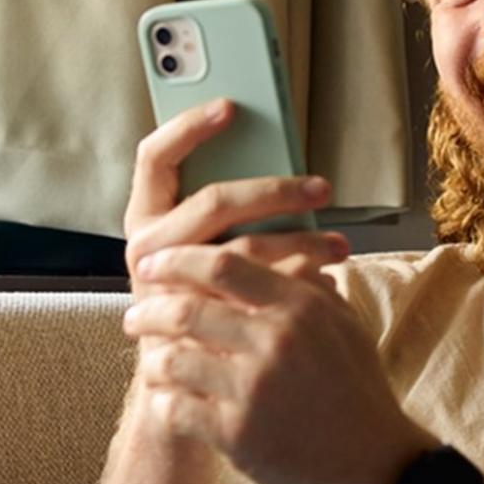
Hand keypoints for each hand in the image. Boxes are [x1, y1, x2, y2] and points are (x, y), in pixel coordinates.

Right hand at [123, 99, 350, 299]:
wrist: (181, 376)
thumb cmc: (200, 293)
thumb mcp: (202, 240)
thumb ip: (224, 204)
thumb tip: (275, 153)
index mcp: (145, 215)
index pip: (154, 156)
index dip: (188, 128)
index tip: (229, 106)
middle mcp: (148, 247)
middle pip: (214, 200)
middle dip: (275, 190)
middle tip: (321, 188)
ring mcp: (169, 284)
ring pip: (243, 248)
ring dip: (301, 240)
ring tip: (338, 244)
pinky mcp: (197, 319)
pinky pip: (255, 290)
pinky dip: (295, 280)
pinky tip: (323, 280)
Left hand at [123, 242, 432, 483]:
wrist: (375, 465)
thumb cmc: (359, 392)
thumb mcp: (345, 326)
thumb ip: (311, 287)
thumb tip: (286, 252)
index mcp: (300, 307)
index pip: (223, 265)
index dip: (177, 261)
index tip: (152, 264)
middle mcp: (274, 342)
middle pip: (186, 310)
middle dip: (148, 311)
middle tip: (134, 316)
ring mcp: (253, 390)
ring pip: (172, 360)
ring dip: (151, 361)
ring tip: (149, 363)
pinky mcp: (238, 435)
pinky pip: (176, 409)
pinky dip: (162, 403)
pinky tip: (165, 402)